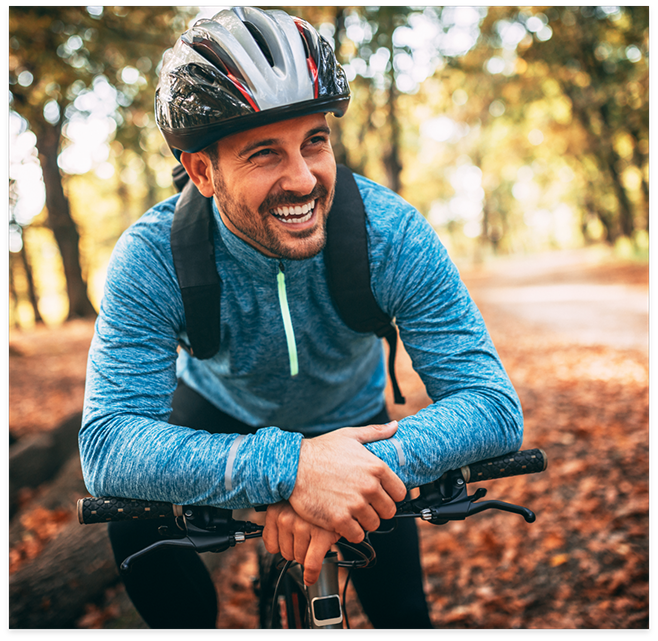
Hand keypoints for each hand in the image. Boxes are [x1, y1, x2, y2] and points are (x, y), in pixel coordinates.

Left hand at [263, 501, 339, 585]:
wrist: (336, 489)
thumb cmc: (312, 498)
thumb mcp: (289, 504)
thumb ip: (280, 521)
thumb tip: (275, 546)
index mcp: (275, 510)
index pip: (271, 545)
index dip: (283, 546)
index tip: (291, 543)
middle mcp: (286, 517)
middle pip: (285, 553)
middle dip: (297, 549)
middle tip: (308, 537)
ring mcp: (302, 526)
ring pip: (299, 559)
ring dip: (307, 554)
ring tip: (316, 537)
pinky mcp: (321, 534)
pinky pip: (312, 564)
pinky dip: (311, 574)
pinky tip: (311, 576)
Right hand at [288, 421, 406, 543]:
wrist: (293, 466)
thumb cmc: (320, 450)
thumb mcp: (350, 435)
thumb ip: (375, 432)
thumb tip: (394, 426)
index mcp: (376, 467)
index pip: (400, 493)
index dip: (390, 495)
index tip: (380, 495)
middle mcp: (369, 487)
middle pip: (388, 511)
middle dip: (378, 510)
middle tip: (364, 506)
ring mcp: (355, 504)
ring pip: (373, 524)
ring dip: (364, 521)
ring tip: (352, 513)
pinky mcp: (339, 519)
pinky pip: (357, 535)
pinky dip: (351, 531)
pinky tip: (342, 521)